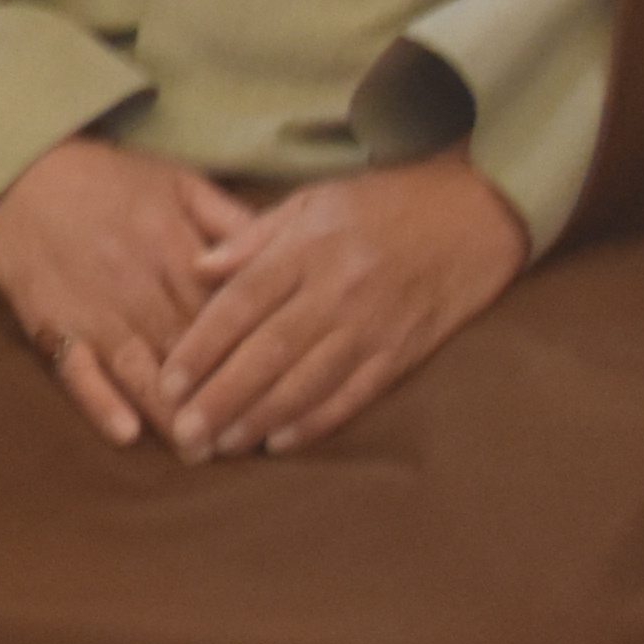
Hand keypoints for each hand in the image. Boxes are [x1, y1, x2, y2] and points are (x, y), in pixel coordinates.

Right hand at [0, 136, 259, 447]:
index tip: (284, 396)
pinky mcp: (50, 321)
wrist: (17, 167)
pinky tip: (125, 432)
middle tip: (251, 444)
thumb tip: (289, 260)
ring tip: (200, 453)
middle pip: (190, 352)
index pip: (229, 316)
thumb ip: (235, 223)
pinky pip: (74, 368)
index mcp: (176, 248)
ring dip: (172, 413)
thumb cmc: (107, 178)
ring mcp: (92, 306)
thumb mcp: (181, 183)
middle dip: (222, 400)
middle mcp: (137, 282)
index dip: (257, 357)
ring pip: (141, 369)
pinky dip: (98, 400)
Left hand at [158, 156, 529, 457]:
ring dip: (260, 417)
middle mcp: (338, 289)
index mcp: (308, 247)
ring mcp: (374, 324)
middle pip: (267, 351)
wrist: (476, 212)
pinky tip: (281, 441)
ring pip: (307, 380)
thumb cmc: (384, 203)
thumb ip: (252, 237)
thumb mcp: (312, 200)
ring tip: (221, 443)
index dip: (201, 346)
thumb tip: (198, 268)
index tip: (168, 380)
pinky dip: (316, 421)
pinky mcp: (405, 350)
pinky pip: (355, 394)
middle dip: (220, 395)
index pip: (240, 303)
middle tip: (183, 431)